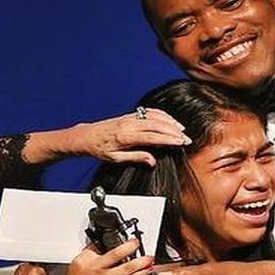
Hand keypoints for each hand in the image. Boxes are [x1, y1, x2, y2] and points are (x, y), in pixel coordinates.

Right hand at [53, 240, 153, 274]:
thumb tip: (101, 250)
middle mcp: (95, 268)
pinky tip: (146, 271)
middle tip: (137, 243)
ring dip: (140, 261)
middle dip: (130, 246)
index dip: (112, 240)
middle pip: (116, 253)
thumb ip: (89, 258)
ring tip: (149, 257)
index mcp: (84, 260)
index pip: (99, 245)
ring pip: (126, 267)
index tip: (122, 238)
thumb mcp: (76, 269)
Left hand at [73, 108, 188, 165]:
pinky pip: (149, 112)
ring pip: (155, 116)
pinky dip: (162, 115)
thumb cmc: (100, 149)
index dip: (168, 140)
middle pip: (157, 125)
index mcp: (126, 137)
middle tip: (186, 139)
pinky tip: (169, 121)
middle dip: (174, 132)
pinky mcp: (130, 115)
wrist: (87, 136)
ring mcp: (130, 118)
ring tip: (182, 130)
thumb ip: (135, 158)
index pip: (152, 137)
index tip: (181, 143)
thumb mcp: (115, 159)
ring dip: (170, 122)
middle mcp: (129, 124)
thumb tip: (152, 161)